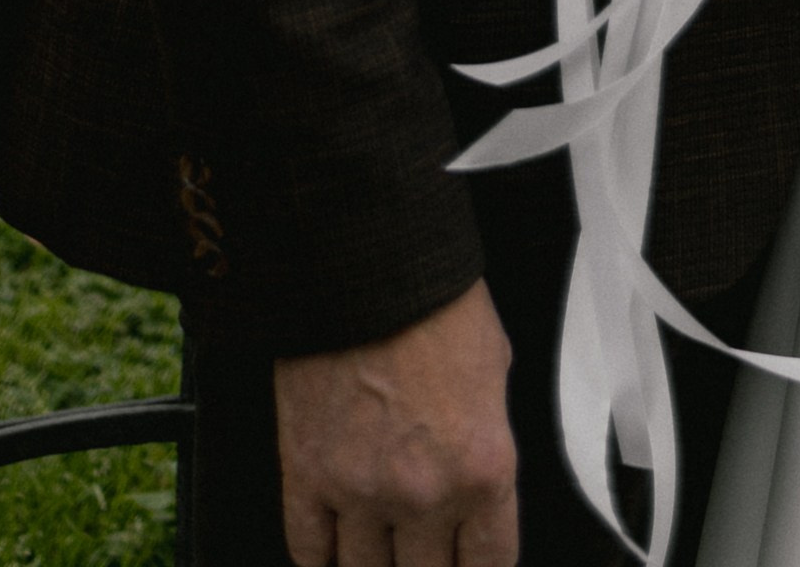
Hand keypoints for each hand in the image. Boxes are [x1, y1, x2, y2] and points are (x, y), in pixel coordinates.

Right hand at [274, 277, 516, 566]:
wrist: (365, 263)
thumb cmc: (434, 301)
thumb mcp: (494, 371)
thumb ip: (484, 441)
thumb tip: (475, 479)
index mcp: (483, 468)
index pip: (489, 563)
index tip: (469, 564)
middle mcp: (424, 495)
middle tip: (424, 555)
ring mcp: (359, 492)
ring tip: (382, 555)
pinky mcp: (305, 477)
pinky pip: (309, 552)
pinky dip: (321, 562)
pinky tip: (332, 557)